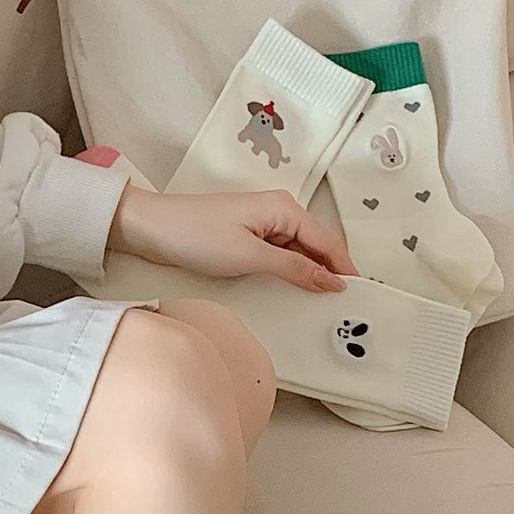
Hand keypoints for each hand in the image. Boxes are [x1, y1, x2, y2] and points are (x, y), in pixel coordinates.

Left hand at [108, 186, 357, 293]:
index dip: (344, 267)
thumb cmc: (197, 235)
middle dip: (330, 272)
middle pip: (317, 246)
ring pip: (299, 253)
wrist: (153, 229)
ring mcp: (263, 225)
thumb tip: (329, 280)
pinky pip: (280, 256)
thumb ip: (294, 269)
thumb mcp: (251, 256)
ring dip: (310, 274)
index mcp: (285, 208)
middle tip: (344, 305)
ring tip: (322, 304)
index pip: (327, 241)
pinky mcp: (249, 238)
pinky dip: (289, 273)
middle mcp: (279, 212)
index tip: (360, 293)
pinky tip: (294, 292)